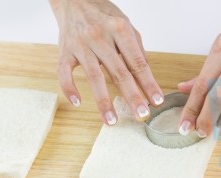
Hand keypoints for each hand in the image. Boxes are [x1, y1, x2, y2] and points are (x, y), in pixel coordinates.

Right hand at [50, 0, 163, 124]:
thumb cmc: (102, 14)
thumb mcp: (125, 24)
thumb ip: (136, 49)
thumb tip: (146, 75)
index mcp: (120, 29)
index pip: (138, 62)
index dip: (148, 83)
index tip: (156, 100)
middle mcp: (100, 37)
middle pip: (119, 73)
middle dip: (132, 96)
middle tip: (141, 114)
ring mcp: (80, 45)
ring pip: (94, 77)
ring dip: (104, 101)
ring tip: (112, 120)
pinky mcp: (65, 51)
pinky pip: (64, 73)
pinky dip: (69, 88)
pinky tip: (78, 103)